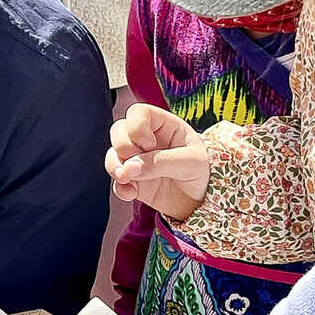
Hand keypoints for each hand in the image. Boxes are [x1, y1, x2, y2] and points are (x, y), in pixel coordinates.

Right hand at [105, 104, 209, 220]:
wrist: (200, 201)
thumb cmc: (202, 173)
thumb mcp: (191, 163)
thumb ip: (161, 162)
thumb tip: (130, 167)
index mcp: (164, 125)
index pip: (139, 113)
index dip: (137, 127)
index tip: (150, 144)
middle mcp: (147, 139)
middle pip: (119, 130)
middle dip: (123, 147)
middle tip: (137, 163)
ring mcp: (137, 159)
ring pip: (113, 154)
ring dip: (115, 167)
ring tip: (128, 180)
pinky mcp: (132, 180)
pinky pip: (115, 180)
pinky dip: (120, 187)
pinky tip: (132, 194)